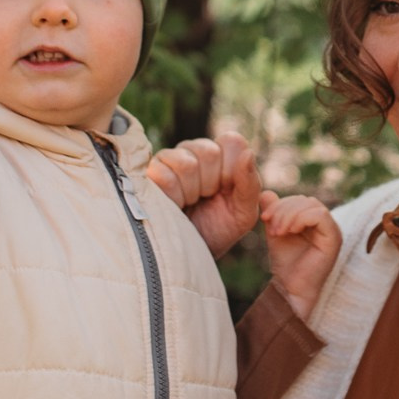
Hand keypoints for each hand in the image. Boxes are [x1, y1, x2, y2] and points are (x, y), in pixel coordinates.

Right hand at [146, 132, 262, 256]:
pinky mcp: (148, 171)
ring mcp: (170, 158)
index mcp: (223, 153)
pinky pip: (164, 176)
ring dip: (191, 193)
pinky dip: (173, 198)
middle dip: (210, 185)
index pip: (232, 142)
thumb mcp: (243, 213)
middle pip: (208, 152)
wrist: (188, 256)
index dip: (231, 172)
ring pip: (186, 164)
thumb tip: (248, 152)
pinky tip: (173, 205)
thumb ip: (250, 183)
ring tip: (188, 204)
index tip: (227, 192)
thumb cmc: (218, 231)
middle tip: (205, 201)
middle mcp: (196, 149)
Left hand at [260, 190, 340, 326]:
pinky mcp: (334, 239)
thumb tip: (266, 192)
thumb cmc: (285, 264)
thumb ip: (273, 213)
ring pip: (312, 205)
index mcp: (314, 221)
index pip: (299, 200)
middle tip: (268, 225)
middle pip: (305, 200)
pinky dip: (300, 219)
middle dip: (283, 209)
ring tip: (276, 232)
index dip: (280, 204)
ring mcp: (332, 230)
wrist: (290, 289)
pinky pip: (320, 216)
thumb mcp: (275, 233)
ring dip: (289, 215)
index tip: (264, 218)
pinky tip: (288, 232)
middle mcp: (326, 224)